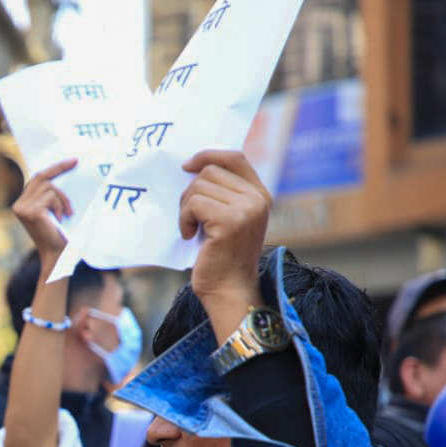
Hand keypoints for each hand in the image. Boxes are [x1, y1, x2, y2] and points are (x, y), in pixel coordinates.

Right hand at [12, 159, 76, 258]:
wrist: (57, 254)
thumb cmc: (58, 234)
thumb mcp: (53, 210)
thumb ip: (51, 195)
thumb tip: (64, 171)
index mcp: (22, 203)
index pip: (36, 178)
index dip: (54, 168)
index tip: (71, 161)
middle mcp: (18, 204)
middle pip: (41, 178)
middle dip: (60, 170)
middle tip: (76, 162)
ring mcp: (22, 208)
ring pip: (49, 188)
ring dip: (62, 199)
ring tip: (65, 215)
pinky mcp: (31, 212)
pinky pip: (51, 197)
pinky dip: (60, 206)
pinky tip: (60, 219)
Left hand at [179, 150, 270, 310]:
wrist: (229, 291)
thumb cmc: (221, 258)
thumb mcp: (228, 220)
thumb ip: (222, 195)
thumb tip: (193, 167)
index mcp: (261, 195)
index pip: (235, 157)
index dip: (208, 155)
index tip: (187, 165)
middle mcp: (258, 199)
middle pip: (210, 172)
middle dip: (190, 192)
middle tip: (190, 218)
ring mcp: (246, 209)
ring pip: (199, 187)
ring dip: (186, 208)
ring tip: (192, 229)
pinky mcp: (230, 221)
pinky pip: (194, 204)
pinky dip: (184, 219)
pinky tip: (189, 236)